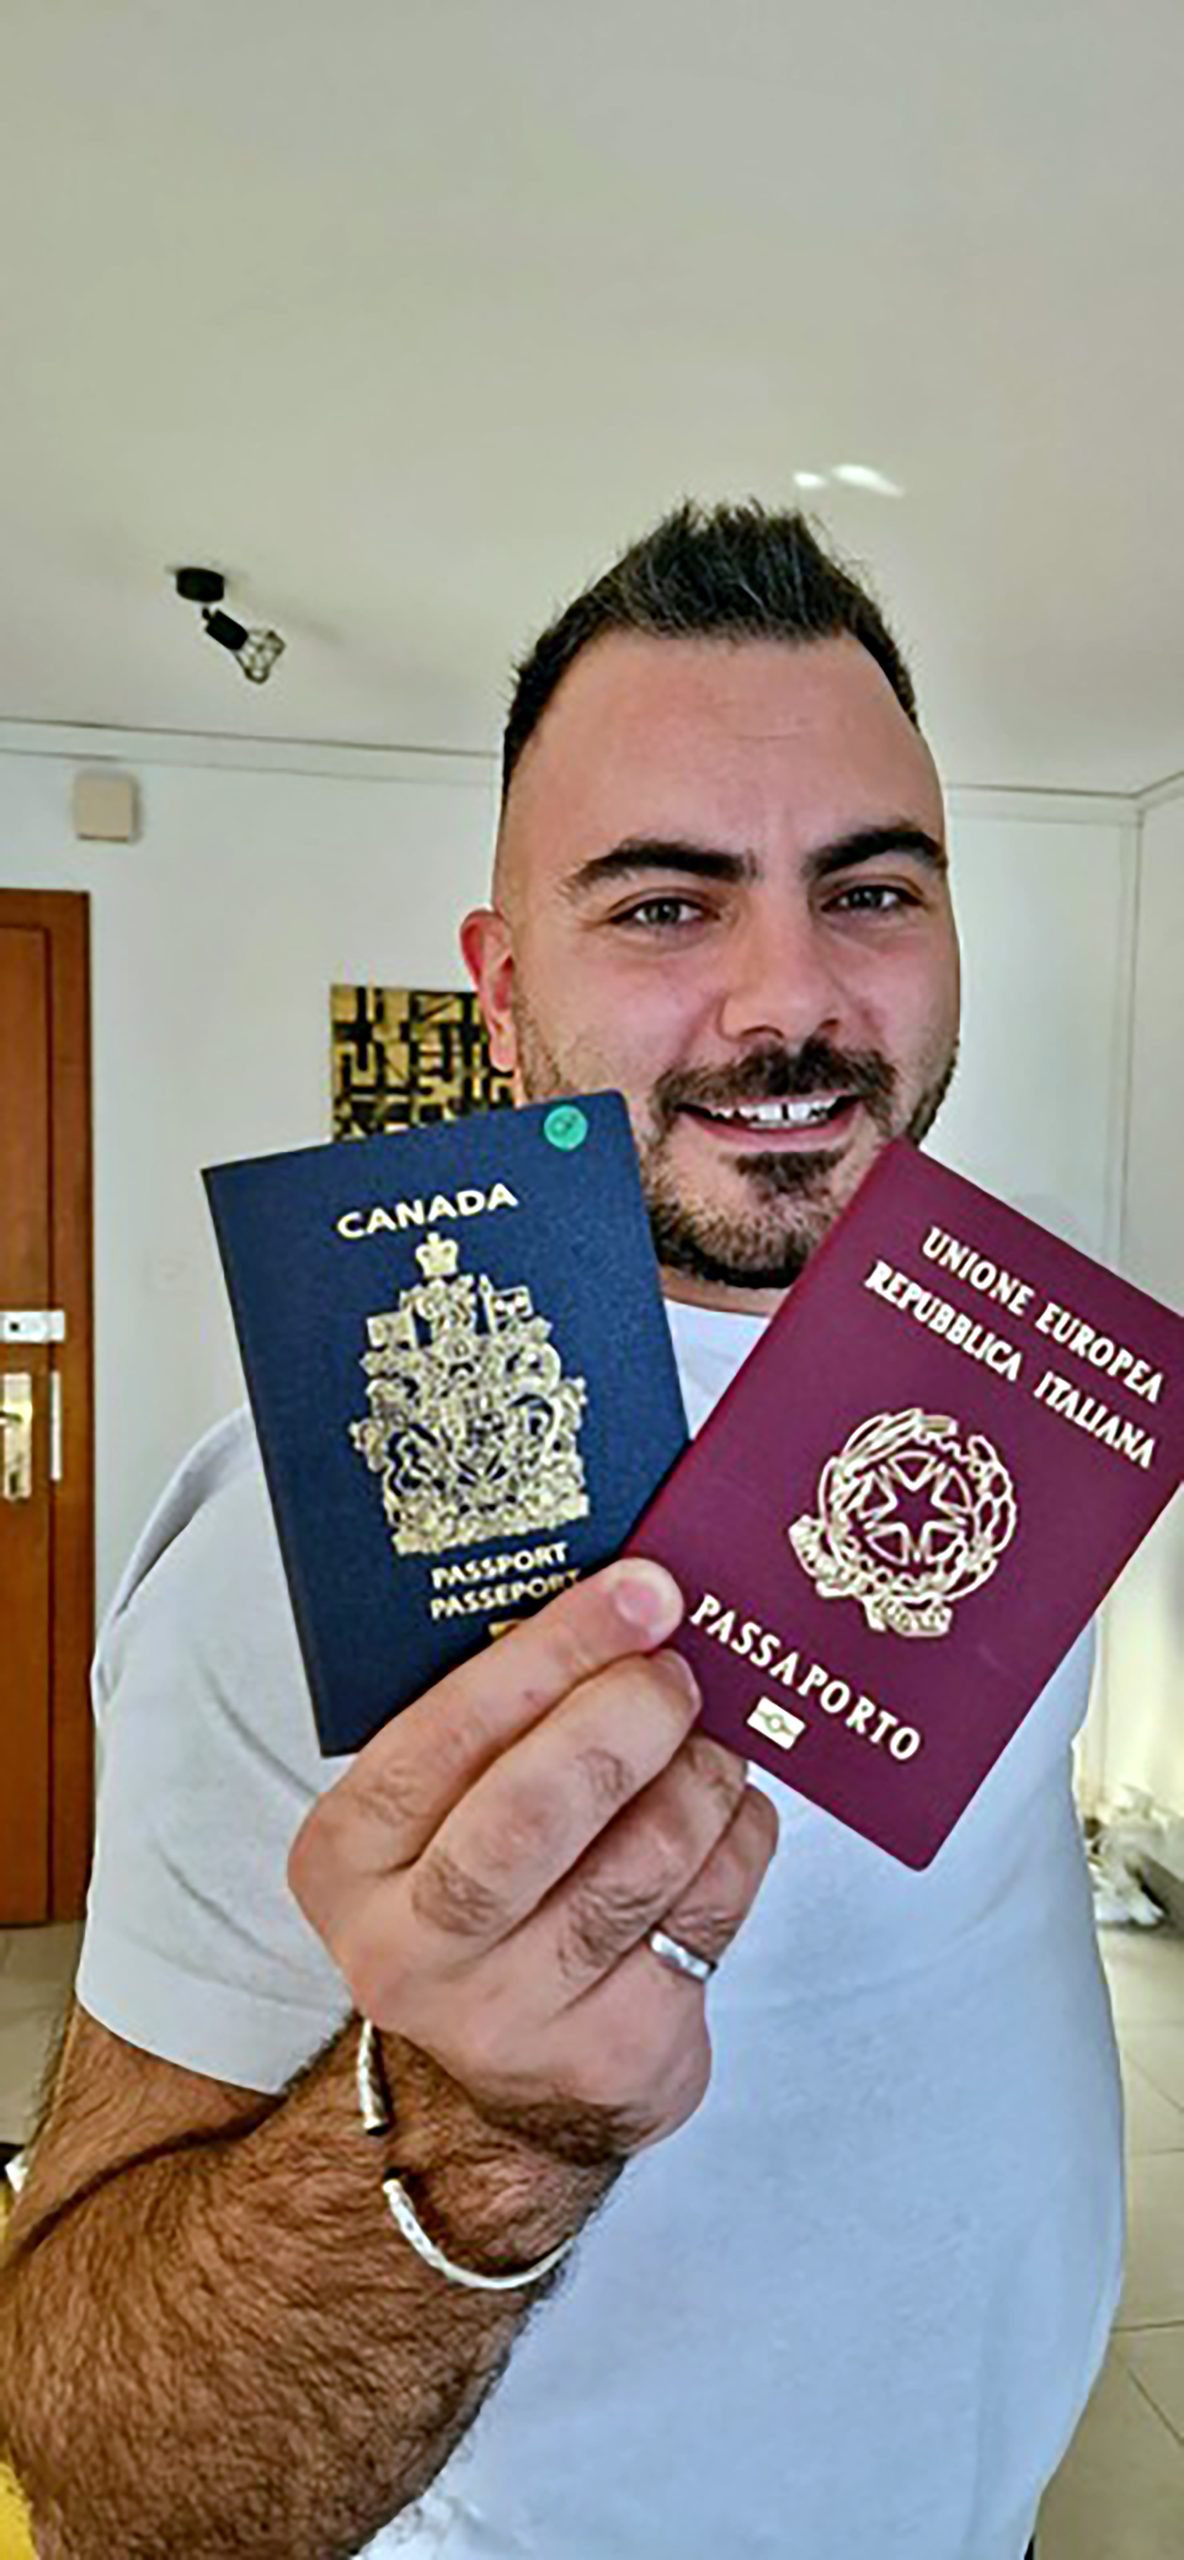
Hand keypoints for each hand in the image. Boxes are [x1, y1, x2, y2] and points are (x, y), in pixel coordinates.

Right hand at [288, 1561, 778, 2159]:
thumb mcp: (430, 1813)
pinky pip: (707, 1915)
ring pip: (639, 1863)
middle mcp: (409, 1950)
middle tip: (675, 1670)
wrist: (491, 2083)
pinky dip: (737, 1840)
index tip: (636, 1593)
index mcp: (346, 1859)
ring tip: (712, 1740)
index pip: (439, 1740)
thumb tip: (622, 1602)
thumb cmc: (470, 1893)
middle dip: (622, 1720)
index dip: (550, 1656)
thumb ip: (493, 1722)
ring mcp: (511, 2016)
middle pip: (530, 1817)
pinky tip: (727, 1812)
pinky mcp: (614, 2054)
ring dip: (698, 1778)